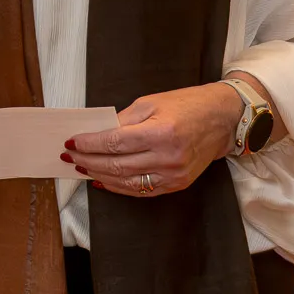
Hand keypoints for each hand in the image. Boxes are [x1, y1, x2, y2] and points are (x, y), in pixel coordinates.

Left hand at [62, 83, 242, 196]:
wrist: (222, 120)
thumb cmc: (187, 105)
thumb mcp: (151, 103)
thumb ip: (122, 120)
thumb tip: (97, 133)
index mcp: (160, 132)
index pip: (114, 143)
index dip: (89, 144)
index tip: (71, 142)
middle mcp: (167, 157)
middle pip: (117, 165)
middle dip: (89, 161)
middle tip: (70, 156)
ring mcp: (173, 175)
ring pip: (127, 182)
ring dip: (100, 176)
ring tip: (83, 168)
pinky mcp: (177, 184)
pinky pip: (141, 190)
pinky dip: (120, 187)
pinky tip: (104, 181)